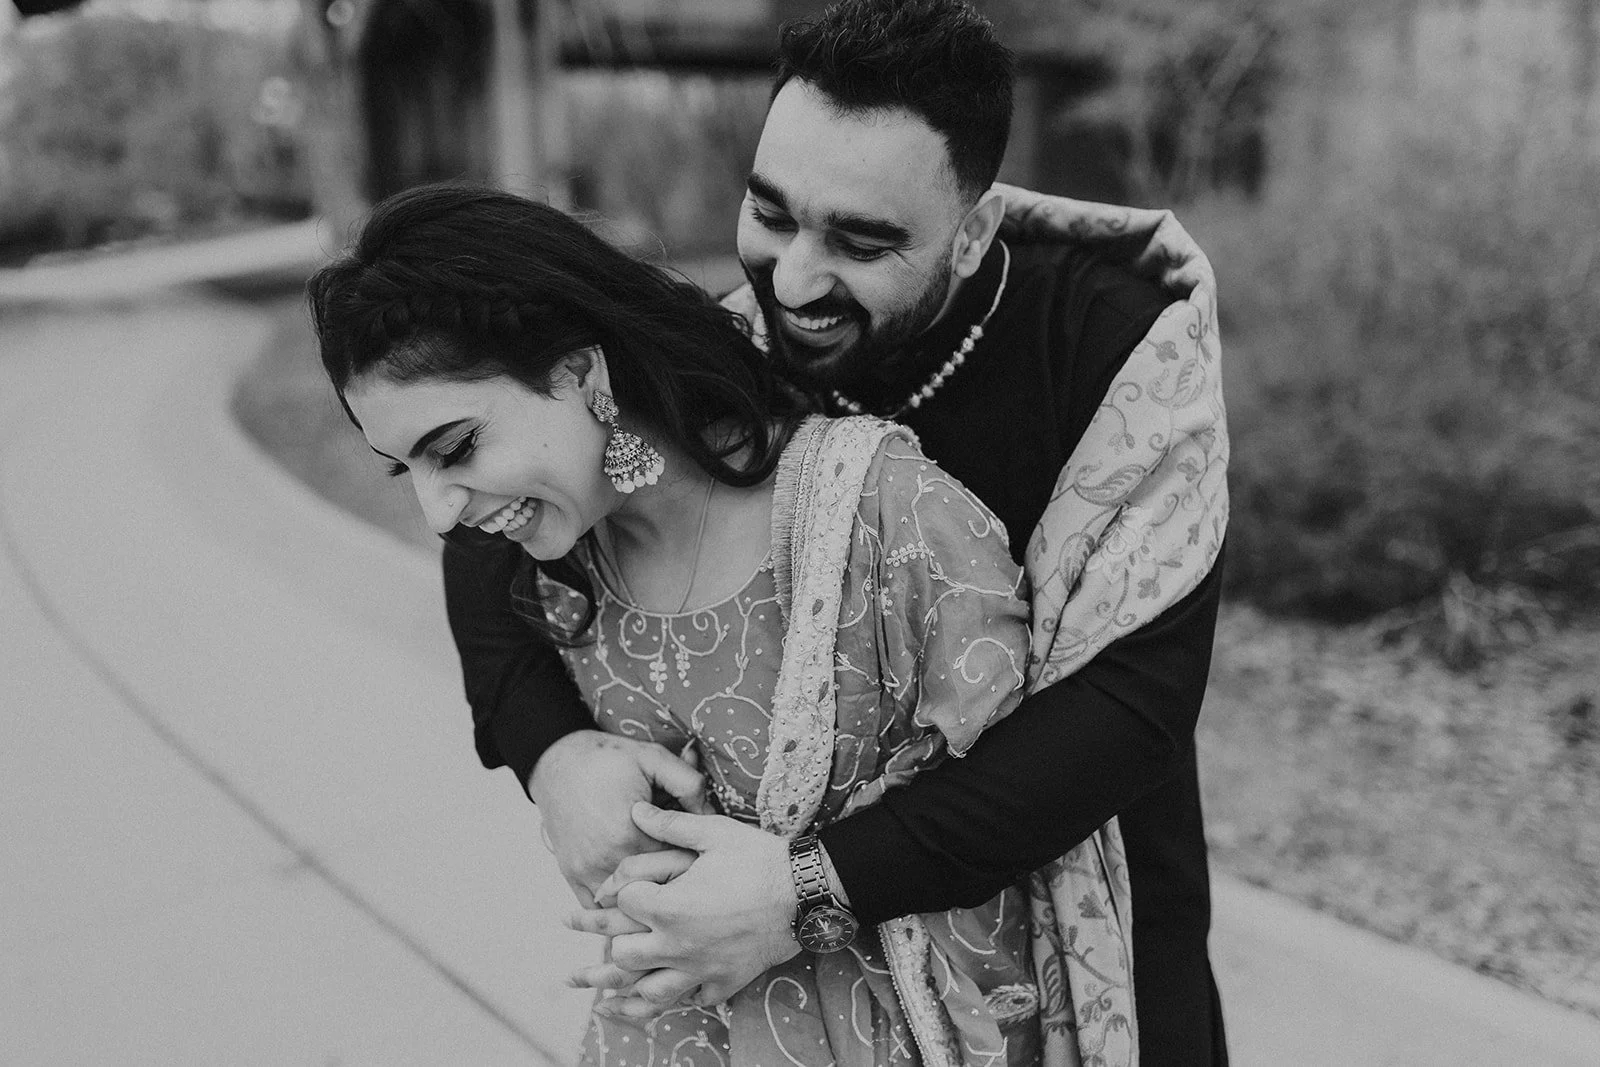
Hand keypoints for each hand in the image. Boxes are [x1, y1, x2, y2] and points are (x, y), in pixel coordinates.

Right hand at [528, 732, 707, 903]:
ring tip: (667, 893)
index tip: (705, 858)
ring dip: (647, 901)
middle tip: (692, 877)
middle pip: (655, 890)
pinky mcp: (574, 875)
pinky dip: (619, 909)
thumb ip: (689, 784)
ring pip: (627, 907)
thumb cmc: (607, 758)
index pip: (677, 867)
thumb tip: (710, 816)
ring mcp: (587, 872)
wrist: (557, 761)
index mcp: (630, 835)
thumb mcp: (653, 758)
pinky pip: (599, 910)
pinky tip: (636, 904)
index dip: (695, 863)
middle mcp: (606, 861)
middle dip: (674, 884)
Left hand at [564, 802, 799, 1016]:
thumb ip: (670, 825)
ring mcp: (700, 969)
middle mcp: (677, 945)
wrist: (805, 894)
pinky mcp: (724, 982)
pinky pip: (692, 999)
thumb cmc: (759, 859)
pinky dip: (681, 994)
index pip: (623, 903)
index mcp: (669, 907)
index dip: (617, 891)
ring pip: (650, 991)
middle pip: (623, 955)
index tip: (620, 887)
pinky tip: (675, 987)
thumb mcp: (713, 833)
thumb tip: (635, 811)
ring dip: (634, 983)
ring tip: (621, 980)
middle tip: (618, 929)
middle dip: (615, 939)